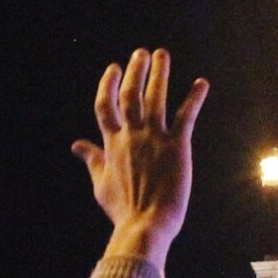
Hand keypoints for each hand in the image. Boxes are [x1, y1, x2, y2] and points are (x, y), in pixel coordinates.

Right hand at [72, 48, 208, 266]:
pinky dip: (194, 98)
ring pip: (156, 97)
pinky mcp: (177, 146)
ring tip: (162, 55)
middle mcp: (132, 135)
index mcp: (112, 143)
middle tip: (142, 53)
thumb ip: (92, 159)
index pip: (105, 105)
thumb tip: (76, 145)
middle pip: (130, 94)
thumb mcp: (100, 184)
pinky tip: (202, 83)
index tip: (114, 68)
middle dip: (135, 71)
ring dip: (160, 74)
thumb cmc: (122, 209)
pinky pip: (186, 116)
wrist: (145, 225)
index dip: (108, 84)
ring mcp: (154, 138)